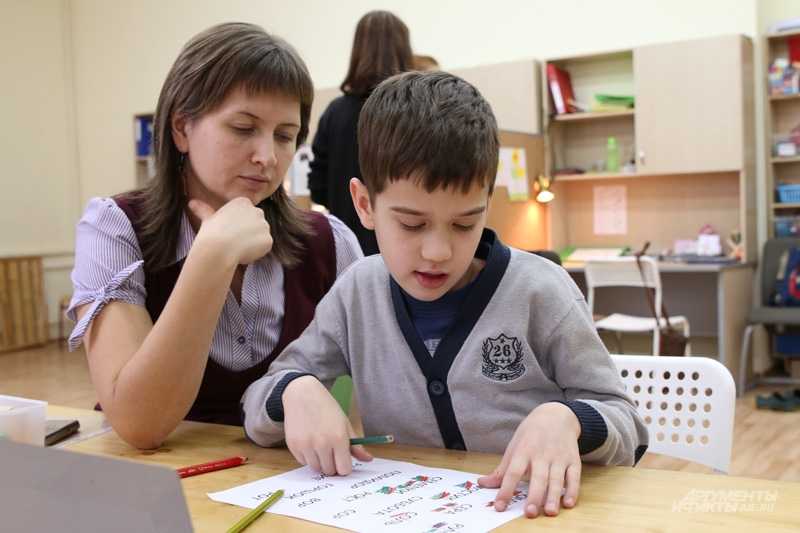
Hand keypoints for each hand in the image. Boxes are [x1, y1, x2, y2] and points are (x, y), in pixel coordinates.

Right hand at [188, 197, 272, 264]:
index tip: (228, 232)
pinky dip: (257, 252)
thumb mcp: (207, 219)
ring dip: (252, 243)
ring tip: (237, 247)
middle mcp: (257, 210)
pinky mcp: (268, 239)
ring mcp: (264, 225)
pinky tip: (245, 252)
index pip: (246, 216)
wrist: (219, 248)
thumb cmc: (211, 233)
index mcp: (243, 202)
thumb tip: (191, 202)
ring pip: (260, 236)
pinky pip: (264, 247)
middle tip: (233, 241)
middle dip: (247, 233)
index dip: (237, 226)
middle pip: (255, 225)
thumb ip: (203, 210)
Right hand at [282, 376, 372, 475]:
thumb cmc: (326, 408)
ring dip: (320, 462)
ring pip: (316, 468)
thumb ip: (356, 445)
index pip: (344, 469)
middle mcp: (322, 444)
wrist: (302, 395)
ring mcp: (306, 446)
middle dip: (333, 465)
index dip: (345, 467)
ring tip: (321, 446)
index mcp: (338, 438)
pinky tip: (309, 443)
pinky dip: (308, 457)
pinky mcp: (293, 446)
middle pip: (330, 471)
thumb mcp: (345, 424)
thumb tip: (368, 459)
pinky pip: (303, 462)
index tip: (343, 461)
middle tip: (332, 452)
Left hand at [478, 402, 580, 517]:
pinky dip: (573, 490)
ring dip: (553, 496)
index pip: (512, 472)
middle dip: (534, 496)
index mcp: (523, 450)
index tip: (499, 506)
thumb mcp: (514, 446)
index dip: (505, 489)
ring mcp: (559, 457)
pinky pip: (574, 477)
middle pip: (537, 477)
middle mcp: (541, 454)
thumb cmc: (531, 434)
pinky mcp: (573, 460)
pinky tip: (568, 503)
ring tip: (549, 512)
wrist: (556, 415)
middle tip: (529, 513)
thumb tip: (482, 483)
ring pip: (557, 479)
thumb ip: (501, 469)